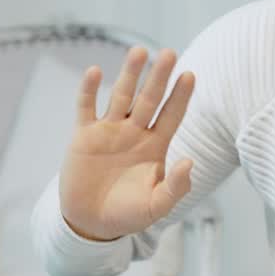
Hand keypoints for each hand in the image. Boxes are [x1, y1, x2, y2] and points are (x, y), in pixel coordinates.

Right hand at [58, 47, 195, 241]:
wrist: (90, 223)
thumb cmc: (128, 214)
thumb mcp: (156, 206)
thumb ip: (176, 186)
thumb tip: (190, 161)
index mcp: (155, 145)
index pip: (172, 115)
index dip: (181, 96)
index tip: (190, 75)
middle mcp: (134, 132)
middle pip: (149, 99)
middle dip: (159, 77)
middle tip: (169, 53)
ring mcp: (109, 131)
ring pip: (121, 96)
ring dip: (129, 74)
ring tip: (139, 51)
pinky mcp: (84, 136)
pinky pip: (86, 107)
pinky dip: (89, 90)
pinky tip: (95, 72)